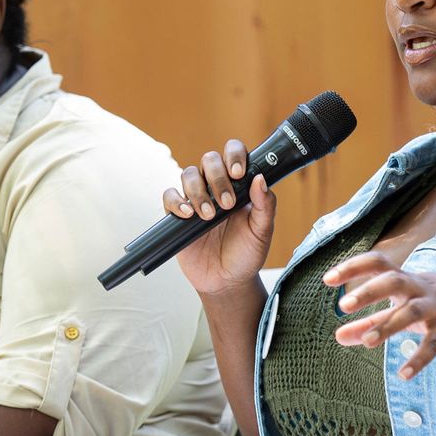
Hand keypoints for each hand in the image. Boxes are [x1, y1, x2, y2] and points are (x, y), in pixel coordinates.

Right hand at [167, 140, 277, 294]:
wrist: (227, 281)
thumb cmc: (247, 253)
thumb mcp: (262, 231)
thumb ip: (265, 205)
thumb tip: (260, 178)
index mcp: (239, 185)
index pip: (234, 153)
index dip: (234, 155)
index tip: (238, 173)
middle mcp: (216, 186)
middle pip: (209, 160)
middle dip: (217, 178)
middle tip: (227, 204)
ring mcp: (196, 199)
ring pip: (188, 174)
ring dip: (198, 192)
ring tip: (208, 216)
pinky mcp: (177, 215)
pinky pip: (169, 196)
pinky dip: (176, 201)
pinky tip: (188, 215)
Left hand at [324, 254, 435, 378]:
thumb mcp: (408, 308)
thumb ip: (373, 320)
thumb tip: (338, 337)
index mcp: (409, 280)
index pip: (378, 263)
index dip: (352, 268)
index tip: (326, 279)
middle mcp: (422, 289)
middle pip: (394, 281)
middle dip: (369, 291)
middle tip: (343, 306)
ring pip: (412, 312)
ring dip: (389, 325)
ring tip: (368, 342)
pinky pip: (435, 343)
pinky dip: (420, 358)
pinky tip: (404, 374)